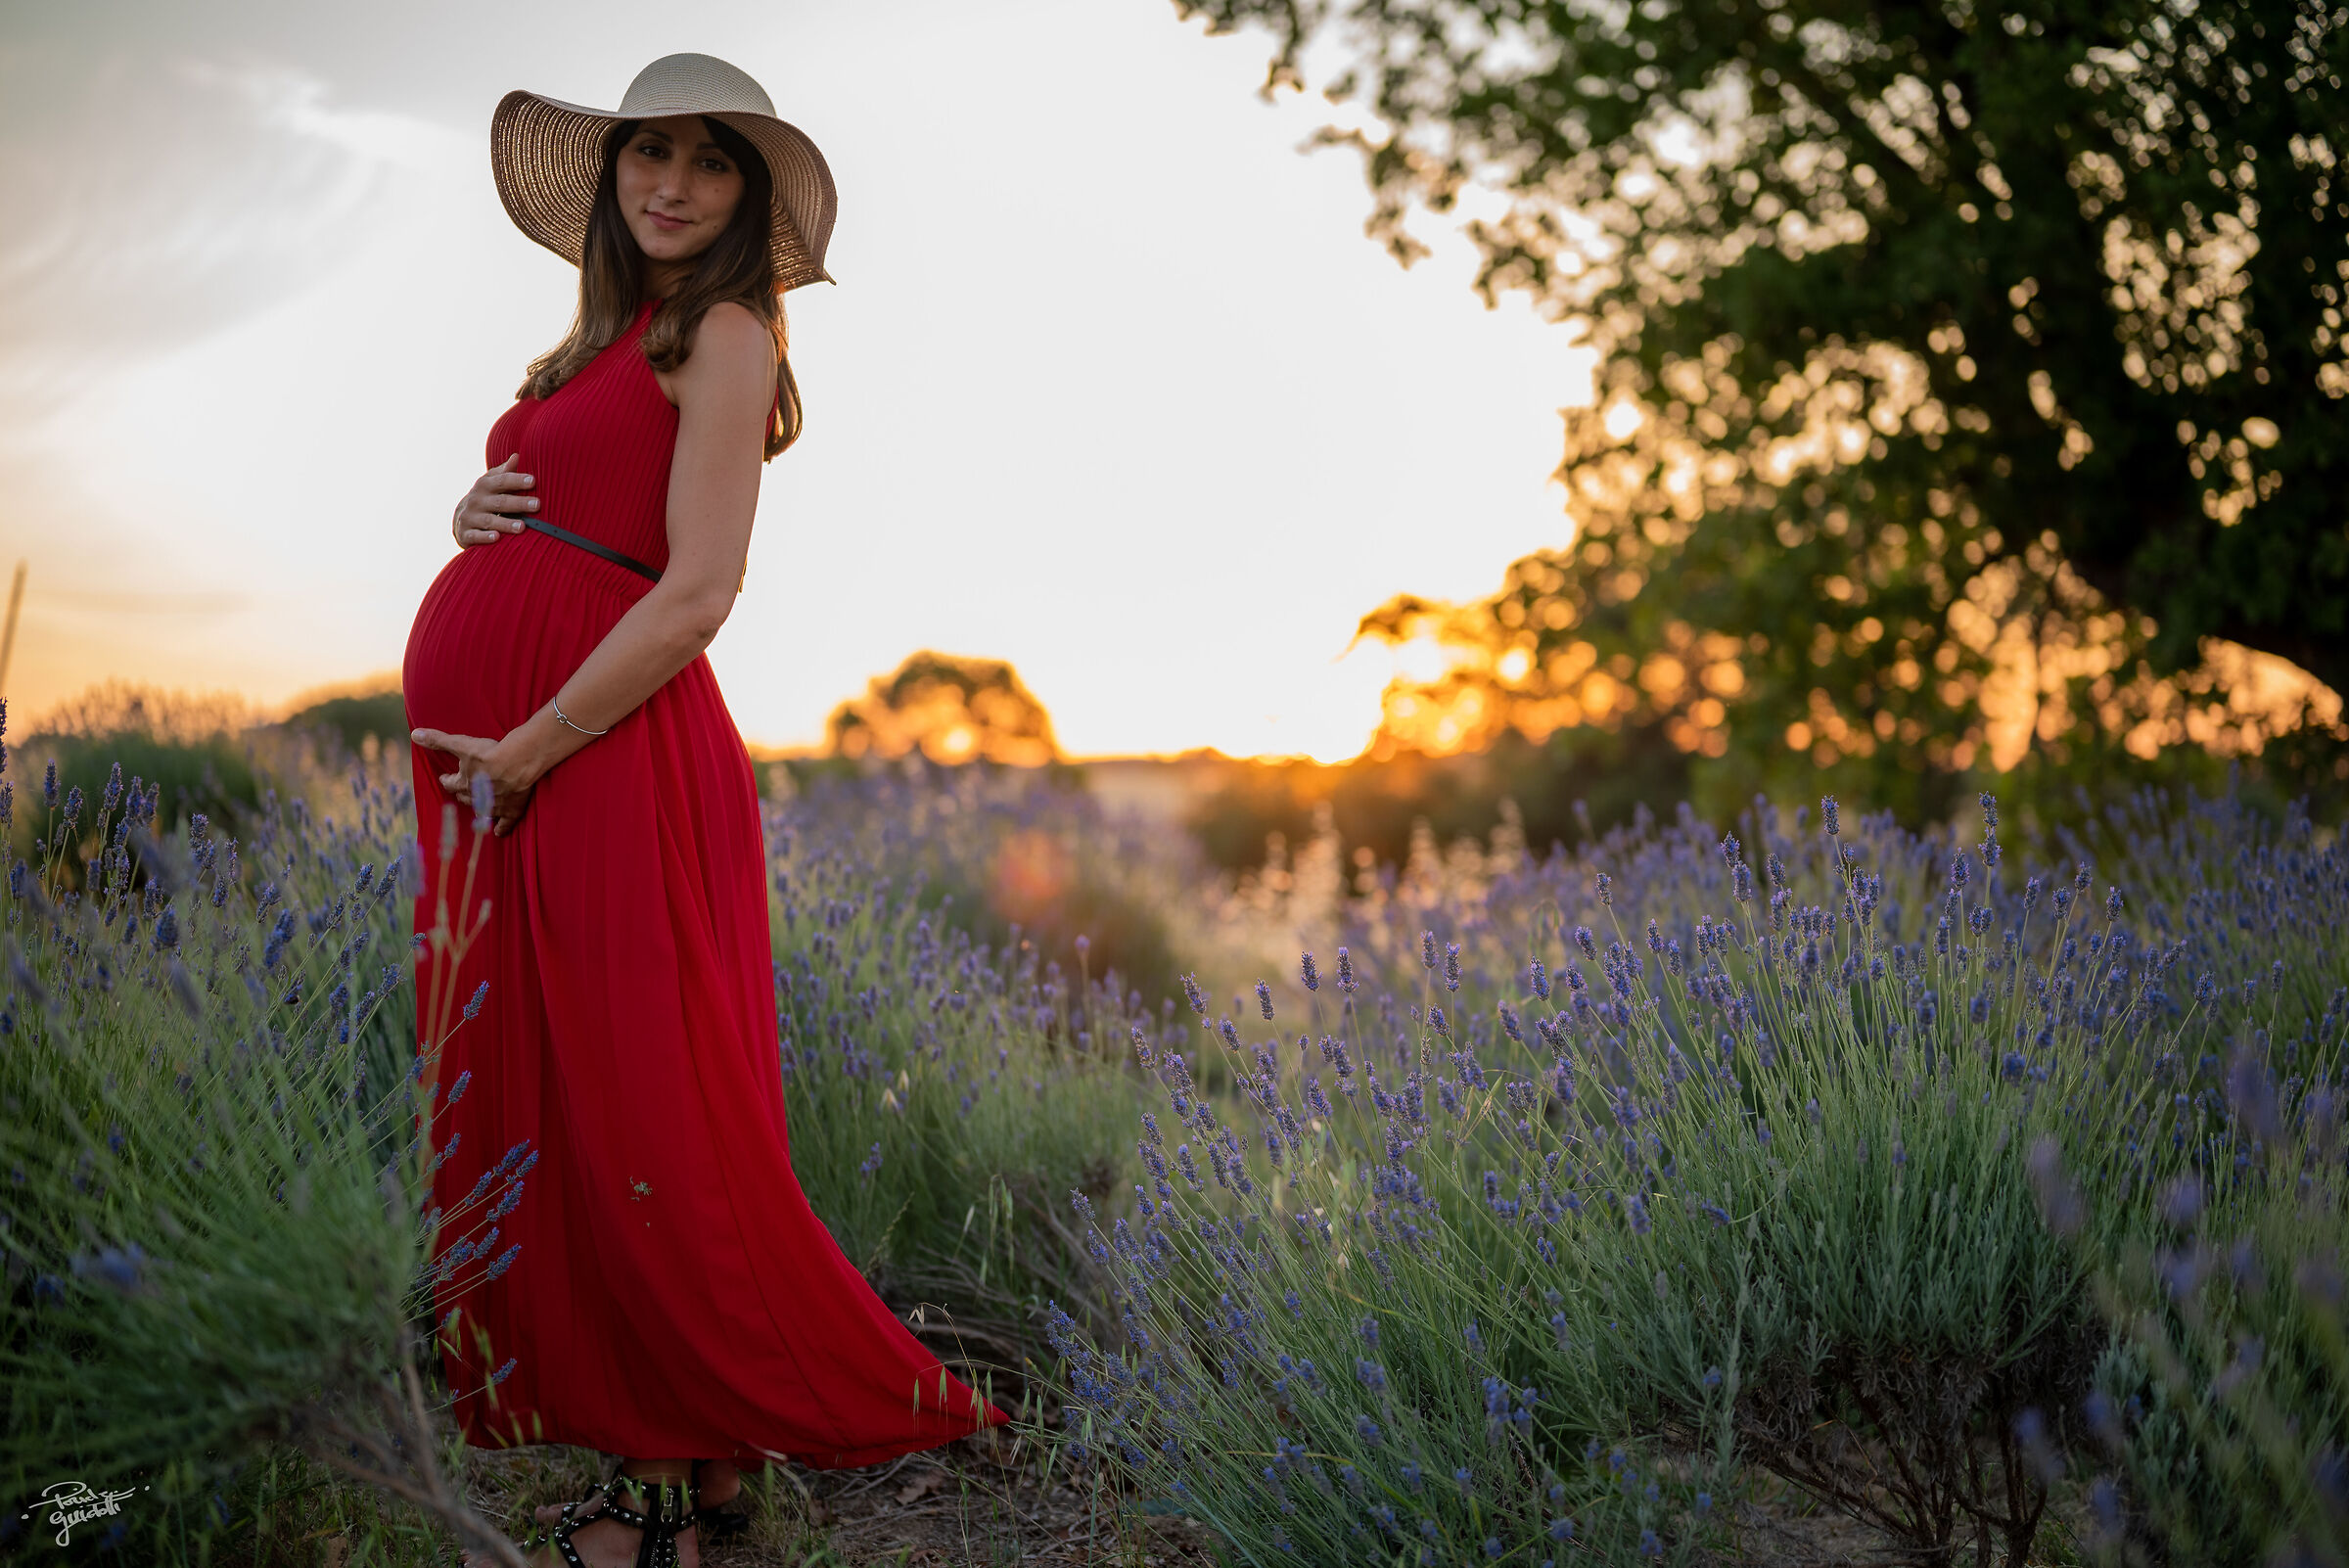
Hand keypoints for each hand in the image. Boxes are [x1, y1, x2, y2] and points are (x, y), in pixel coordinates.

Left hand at [408, 726, 543, 836]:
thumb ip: (438, 740)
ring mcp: (494, 806)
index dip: (447, 780)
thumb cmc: (489, 753)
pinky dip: (501, 828)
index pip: (450, 783)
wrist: (518, 762)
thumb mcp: (461, 744)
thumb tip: (415, 734)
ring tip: (477, 808)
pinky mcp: (512, 810)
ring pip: (481, 810)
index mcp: (463, 782)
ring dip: (478, 809)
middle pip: (464, 797)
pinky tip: (497, 833)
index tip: (445, 778)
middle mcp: (476, 797)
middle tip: (461, 790)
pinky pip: (505, 823)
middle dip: (461, 793)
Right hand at [452, 455, 536, 547]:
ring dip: (505, 523)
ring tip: (522, 527)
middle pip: (500, 502)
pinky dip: (485, 537)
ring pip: (490, 520)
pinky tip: (496, 538)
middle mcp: (477, 500)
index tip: (533, 481)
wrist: (462, 519)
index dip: (517, 480)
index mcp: (485, 485)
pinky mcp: (466, 534)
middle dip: (518, 503)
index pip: (502, 481)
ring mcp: (470, 517)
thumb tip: (517, 456)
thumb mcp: (492, 483)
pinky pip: (475, 536)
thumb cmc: (486, 498)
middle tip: (537, 505)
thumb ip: (505, 472)